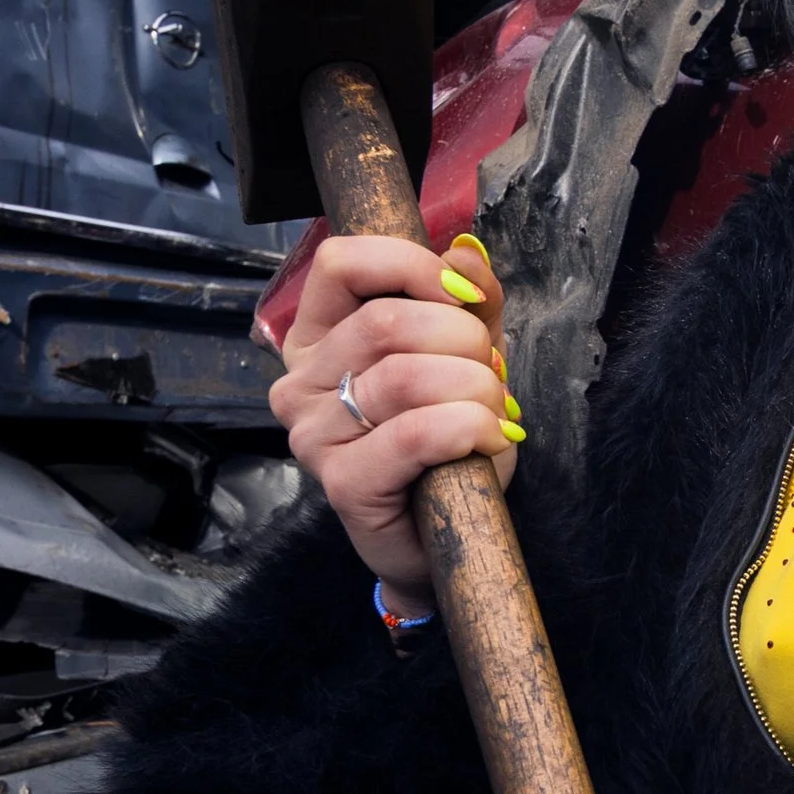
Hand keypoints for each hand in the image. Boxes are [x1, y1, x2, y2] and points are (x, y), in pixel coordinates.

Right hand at [268, 228, 518, 600]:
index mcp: (318, 337)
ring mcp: (313, 435)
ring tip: (493, 413)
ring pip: (406, 376)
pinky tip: (490, 440)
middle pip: (386, 322)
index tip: (464, 298)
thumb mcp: (463, 359)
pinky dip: (471, 428)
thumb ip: (468, 305)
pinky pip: (417, 433)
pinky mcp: (342, 483)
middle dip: (463, 341)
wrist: (438, 539)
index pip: (341, 263)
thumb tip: (467, 253)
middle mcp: (300, 381)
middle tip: (491, 376)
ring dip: (476, 389)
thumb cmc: (444, 446)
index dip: (411, 265)